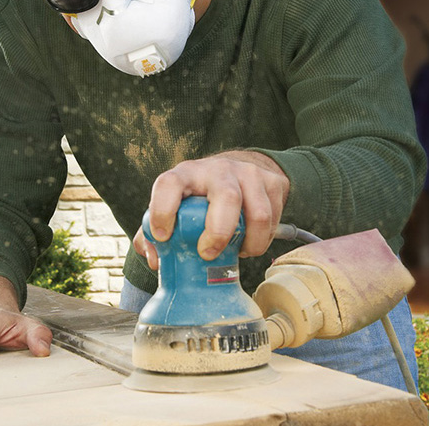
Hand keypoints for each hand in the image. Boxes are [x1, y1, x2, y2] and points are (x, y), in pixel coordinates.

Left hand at [135, 151, 289, 267]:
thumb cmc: (200, 196)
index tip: (163, 236)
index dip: (163, 210)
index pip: (170, 184)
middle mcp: (219, 169)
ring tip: (236, 251)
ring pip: (259, 215)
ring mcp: (250, 174)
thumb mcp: (176, 206)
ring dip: (249, 244)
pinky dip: (262, 240)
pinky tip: (250, 240)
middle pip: (227, 197)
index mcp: (187, 173)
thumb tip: (156, 259)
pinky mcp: (274, 183)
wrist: (240, 168)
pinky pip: (273, 221)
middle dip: (219, 233)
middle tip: (208, 254)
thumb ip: (154, 233)